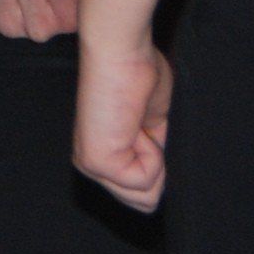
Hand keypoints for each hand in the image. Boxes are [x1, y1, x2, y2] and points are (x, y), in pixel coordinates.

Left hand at [73, 36, 170, 212]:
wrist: (122, 52)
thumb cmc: (139, 75)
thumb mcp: (153, 126)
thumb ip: (154, 158)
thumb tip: (162, 190)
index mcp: (102, 154)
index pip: (139, 195)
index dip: (159, 165)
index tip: (147, 127)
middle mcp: (90, 163)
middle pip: (143, 202)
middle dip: (158, 164)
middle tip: (143, 126)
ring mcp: (91, 165)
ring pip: (146, 195)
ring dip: (155, 156)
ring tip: (138, 124)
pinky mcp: (98, 163)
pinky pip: (146, 180)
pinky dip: (153, 151)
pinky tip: (135, 124)